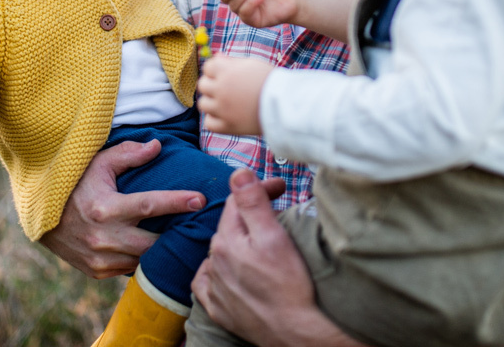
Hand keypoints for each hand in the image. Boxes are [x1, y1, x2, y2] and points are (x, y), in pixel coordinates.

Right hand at [38, 140, 206, 278]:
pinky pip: (130, 268)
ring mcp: (100, 258)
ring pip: (144, 259)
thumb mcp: (97, 164)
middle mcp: (103, 237)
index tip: (200, 199)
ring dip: (159, 249)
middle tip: (195, 224)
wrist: (42, 218)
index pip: (149, 205)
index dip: (177, 202)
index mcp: (105, 208)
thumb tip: (158, 146)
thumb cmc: (74, 185)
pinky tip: (148, 245)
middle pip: (154, 242)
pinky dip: (141, 258)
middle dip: (176, 235)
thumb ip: (128, 154)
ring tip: (176, 235)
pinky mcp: (97, 271)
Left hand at [192, 169, 363, 346]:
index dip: (260, 188)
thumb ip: (252, 202)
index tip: (281, 187)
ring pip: (220, 253)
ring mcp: (216, 287)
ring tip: (256, 241)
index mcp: (228, 240)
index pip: (238, 200)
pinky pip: (207, 284)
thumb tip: (237, 173)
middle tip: (275, 209)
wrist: (295, 332)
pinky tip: (227, 272)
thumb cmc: (289, 284)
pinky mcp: (219, 309)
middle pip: (229, 226)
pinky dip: (215, 273)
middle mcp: (215, 262)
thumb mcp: (274, 236)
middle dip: (249, 214)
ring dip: (236, 242)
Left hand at [196, 55, 270, 134]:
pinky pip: (209, 123)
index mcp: (226, 72)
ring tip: (225, 102)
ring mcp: (223, 109)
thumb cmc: (270, 81)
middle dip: (212, 84)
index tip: (225, 74)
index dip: (215, 69)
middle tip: (225, 88)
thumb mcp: (252, 64)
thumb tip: (216, 57)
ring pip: (203, 104)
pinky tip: (225, 115)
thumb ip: (232, 61)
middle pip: (202, 85)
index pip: (207, 67)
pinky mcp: (228, 126)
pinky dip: (214, 119)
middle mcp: (221, 89)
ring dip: (211, 102)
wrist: (285, 105)